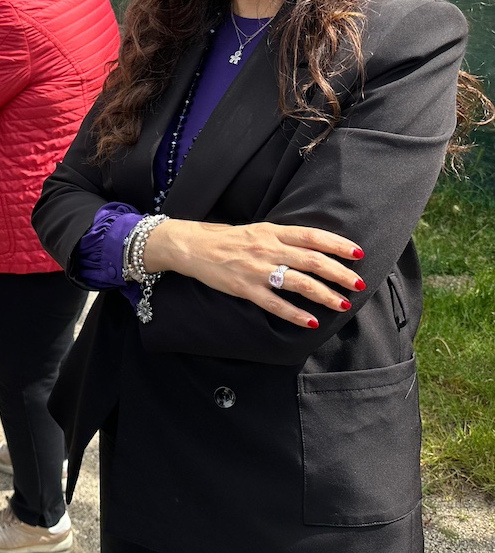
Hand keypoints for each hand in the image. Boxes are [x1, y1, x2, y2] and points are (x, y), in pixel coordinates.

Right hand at [146, 220, 364, 328]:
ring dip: (324, 294)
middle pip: (312, 260)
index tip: (358, 253)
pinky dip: (295, 314)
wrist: (192, 246)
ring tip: (343, 304)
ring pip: (299, 283)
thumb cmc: (227, 239)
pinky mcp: (245, 289)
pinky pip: (274, 304)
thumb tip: (315, 247)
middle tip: (359, 283)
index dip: (337, 244)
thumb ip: (284, 238)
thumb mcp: (258, 230)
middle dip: (339, 273)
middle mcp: (268, 249)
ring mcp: (257, 270)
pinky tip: (311, 322)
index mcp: (272, 231)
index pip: (312, 236)